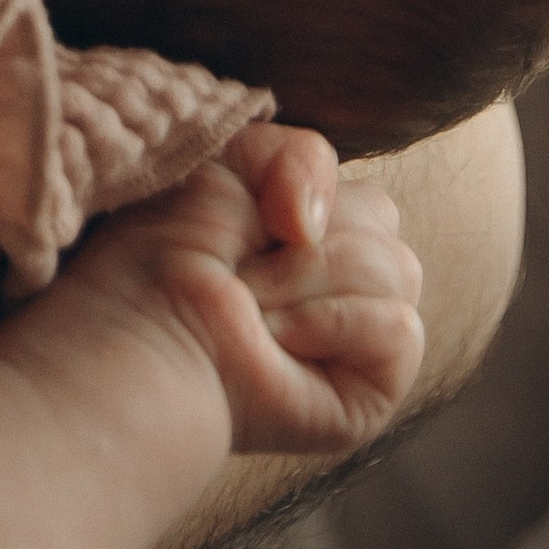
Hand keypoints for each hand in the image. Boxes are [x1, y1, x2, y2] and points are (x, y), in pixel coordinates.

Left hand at [66, 123, 425, 461]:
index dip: (307, 188)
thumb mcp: (232, 161)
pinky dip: (334, 322)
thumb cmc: (170, 245)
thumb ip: (302, 154)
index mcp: (315, 234)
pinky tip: (278, 339)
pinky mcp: (370, 393)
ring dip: (307, 278)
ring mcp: (359, 341)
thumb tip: (323, 223)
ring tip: (251, 304)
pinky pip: (400, 328)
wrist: (148, 319)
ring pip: (397, 269)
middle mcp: (343, 286)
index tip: (251, 213)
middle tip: (241, 267)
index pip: (365, 192)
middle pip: (385, 222)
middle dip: (306, 236)